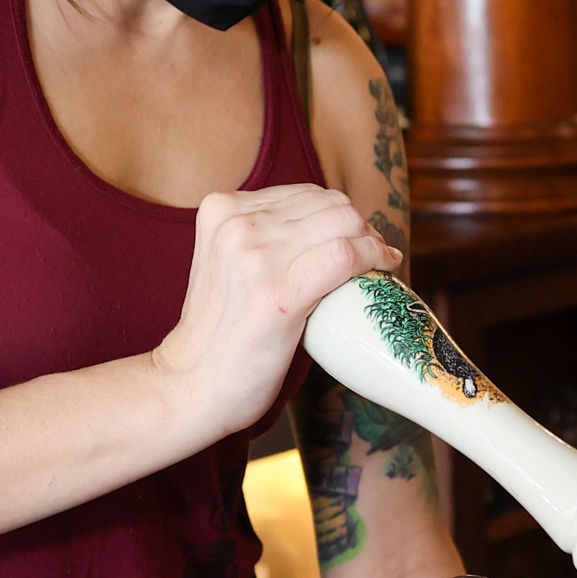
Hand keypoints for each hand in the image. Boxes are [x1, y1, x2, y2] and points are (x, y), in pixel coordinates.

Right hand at [154, 184, 399, 443]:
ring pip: (344, 223)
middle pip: (331, 203)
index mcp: (221, 208)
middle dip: (360, 228)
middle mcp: (237, 224)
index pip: (306, 194)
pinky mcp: (278, 293)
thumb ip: (259, 236)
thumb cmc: (219, 332)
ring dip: (372, 243)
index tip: (353, 241)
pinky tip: (384, 269)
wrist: (192, 383)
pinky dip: (374, 258)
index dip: (339, 217)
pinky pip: (346, 255)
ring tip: (378, 264)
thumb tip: (325, 225)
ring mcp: (255, 256)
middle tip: (371, 257)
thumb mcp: (226, 262)